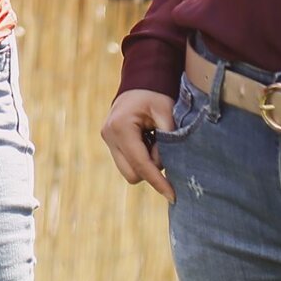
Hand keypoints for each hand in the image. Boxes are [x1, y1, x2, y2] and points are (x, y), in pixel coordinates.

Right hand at [100, 89, 177, 203]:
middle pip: (132, 174)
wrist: (138, 84)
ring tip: (153, 141)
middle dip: (151, 171)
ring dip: (145, 165)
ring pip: (128, 171)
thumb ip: (169, 140)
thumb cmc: (154, 96)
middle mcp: (109, 136)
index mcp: (122, 127)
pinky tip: (146, 141)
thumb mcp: (167, 112)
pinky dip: (139, 159)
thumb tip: (167, 167)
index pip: (141, 164)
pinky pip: (127, 163)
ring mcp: (107, 140)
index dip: (158, 181)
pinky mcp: (110, 143)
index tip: (173, 196)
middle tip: (163, 148)